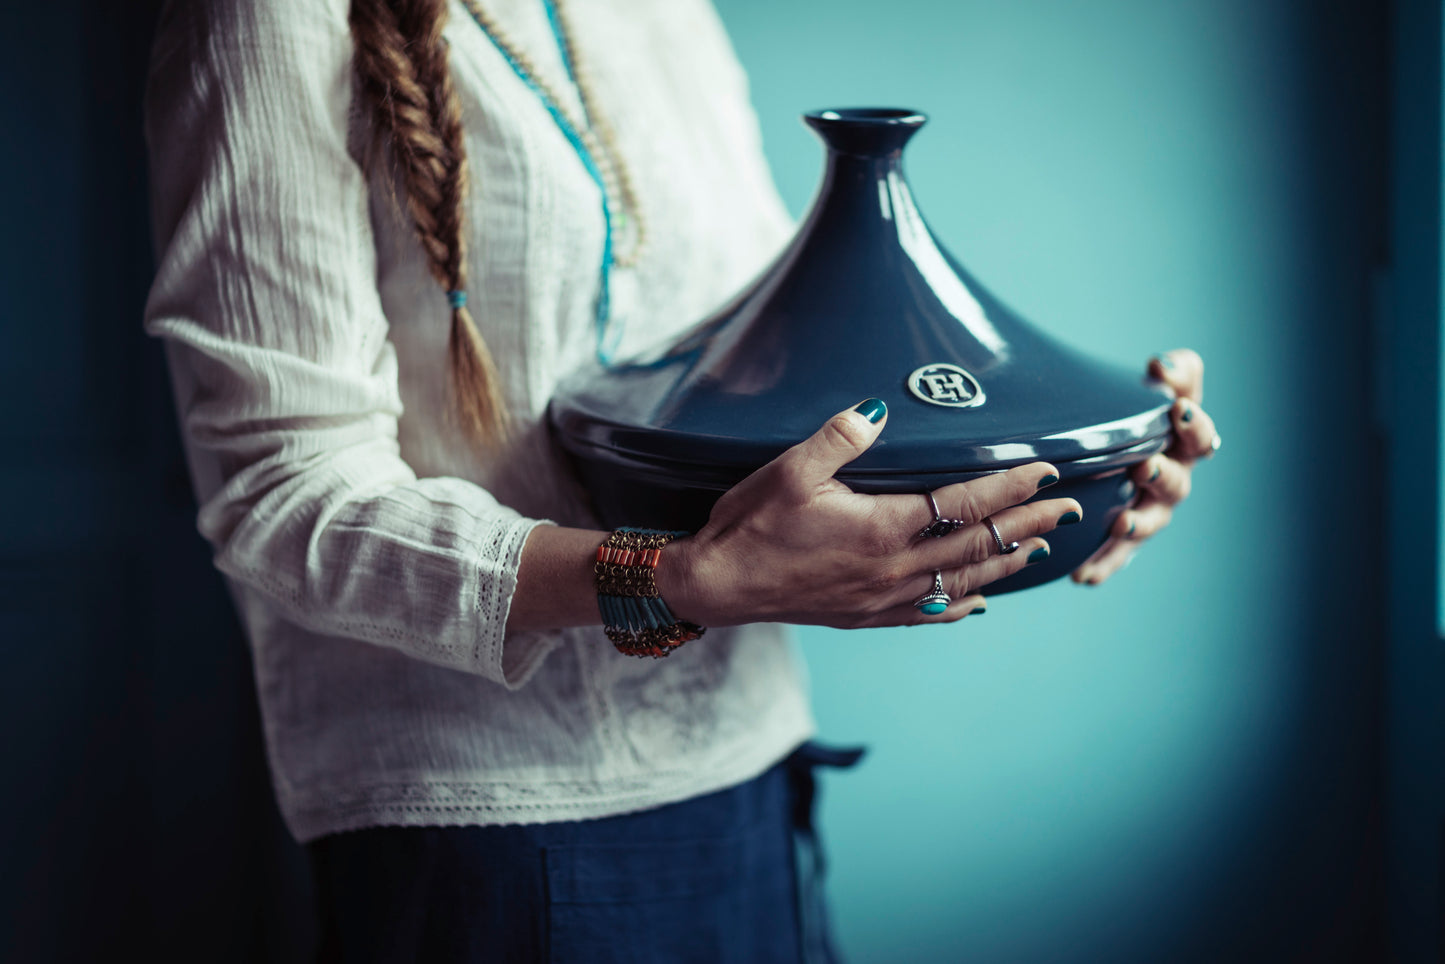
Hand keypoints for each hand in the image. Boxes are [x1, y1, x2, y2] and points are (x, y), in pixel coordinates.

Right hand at [661, 400, 1082, 627]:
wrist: (718, 585)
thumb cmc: (750, 525)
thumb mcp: (790, 470)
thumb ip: (839, 437)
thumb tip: (877, 407)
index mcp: (883, 529)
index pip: (964, 503)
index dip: (1009, 486)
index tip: (1045, 470)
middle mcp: (894, 569)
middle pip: (978, 545)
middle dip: (1028, 523)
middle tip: (1070, 510)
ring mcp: (882, 598)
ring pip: (962, 582)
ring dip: (1006, 563)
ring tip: (1041, 548)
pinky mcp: (865, 615)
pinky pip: (927, 613)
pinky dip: (960, 604)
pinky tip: (978, 603)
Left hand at [1072, 348, 1219, 584]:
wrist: (1103, 447)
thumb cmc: (1135, 412)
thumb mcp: (1158, 386)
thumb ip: (1173, 372)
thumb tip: (1163, 365)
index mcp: (1183, 446)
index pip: (1199, 435)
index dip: (1194, 424)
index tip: (1178, 410)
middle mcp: (1171, 482)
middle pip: (1176, 483)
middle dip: (1163, 476)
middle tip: (1146, 468)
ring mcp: (1148, 512)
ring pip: (1148, 523)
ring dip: (1137, 525)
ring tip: (1121, 524)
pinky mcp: (1121, 538)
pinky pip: (1114, 555)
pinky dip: (1102, 565)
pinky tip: (1082, 576)